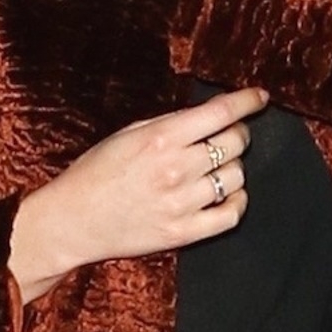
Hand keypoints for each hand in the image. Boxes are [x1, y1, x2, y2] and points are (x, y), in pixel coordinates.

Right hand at [9, 87, 266, 303]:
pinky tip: (227, 195)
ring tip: (217, 168)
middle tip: (228, 137)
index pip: (221, 113)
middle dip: (238, 135)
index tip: (259, 98)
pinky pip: (231, 215)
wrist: (72, 221)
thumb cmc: (95, 173)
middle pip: (234, 144)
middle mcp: (176, 169)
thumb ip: (170, 123)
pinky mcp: (183, 233)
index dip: (247, 101)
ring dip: (233, 168)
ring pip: (236, 177)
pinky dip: (238, 201)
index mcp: (161, 138)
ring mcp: (182, 203)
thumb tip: (209, 114)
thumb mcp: (128, 133)